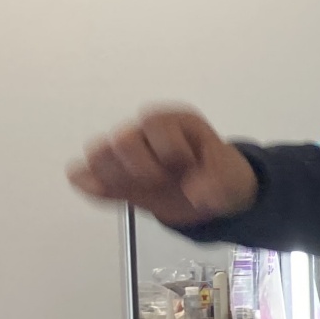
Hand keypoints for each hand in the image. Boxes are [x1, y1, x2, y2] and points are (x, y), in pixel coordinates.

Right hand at [68, 106, 258, 229]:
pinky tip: (111, 196)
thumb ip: (218, 185)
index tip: (189, 165)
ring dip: (116, 179)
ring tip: (140, 191)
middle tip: (161, 181)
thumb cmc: (222, 176)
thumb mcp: (233, 179)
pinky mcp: (116, 177)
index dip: (171, 151)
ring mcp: (127, 155)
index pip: (155, 124)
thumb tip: (195, 194)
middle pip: (122, 140)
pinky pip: (85, 176)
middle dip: (141, 166)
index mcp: (175, 122)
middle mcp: (145, 132)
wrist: (213, 195)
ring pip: (98, 154)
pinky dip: (91, 187)